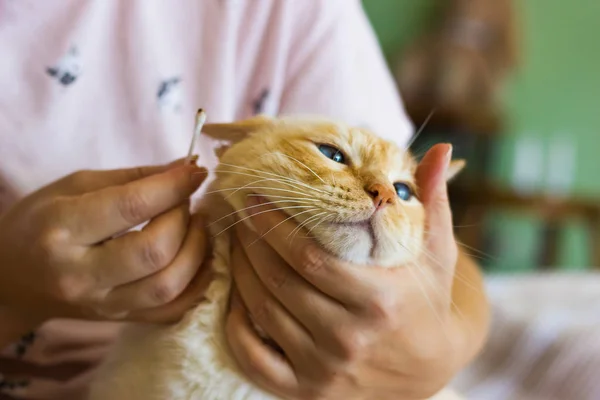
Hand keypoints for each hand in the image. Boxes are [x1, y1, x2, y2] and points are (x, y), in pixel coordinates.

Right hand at [0, 159, 209, 324]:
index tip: (195, 171)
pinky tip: (199, 257)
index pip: (131, 206)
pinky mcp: (119, 320)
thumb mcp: (74, 186)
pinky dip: (196, 283)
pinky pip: (171, 311)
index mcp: (61, 229)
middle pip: (154, 251)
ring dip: (197, 250)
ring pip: (167, 286)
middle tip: (186, 201)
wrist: (11, 279)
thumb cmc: (41, 223)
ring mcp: (101, 304)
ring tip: (196, 225)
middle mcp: (80, 274)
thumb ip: (132, 177)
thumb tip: (185, 166)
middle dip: (183, 218)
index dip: (173, 186)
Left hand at [226, 144, 467, 399]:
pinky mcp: (305, 391)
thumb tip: (440, 149)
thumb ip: (434, 202)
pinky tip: (233, 295)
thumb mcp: (437, 253)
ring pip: (261, 311)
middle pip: (279, 280)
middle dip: (250, 241)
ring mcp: (324, 369)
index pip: (310, 256)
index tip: (254, 197)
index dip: (274, 225)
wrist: (429, 372)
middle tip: (237, 213)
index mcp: (378, 300)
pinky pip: (253, 358)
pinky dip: (234, 325)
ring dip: (238, 271)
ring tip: (233, 242)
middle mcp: (348, 338)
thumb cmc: (426, 302)